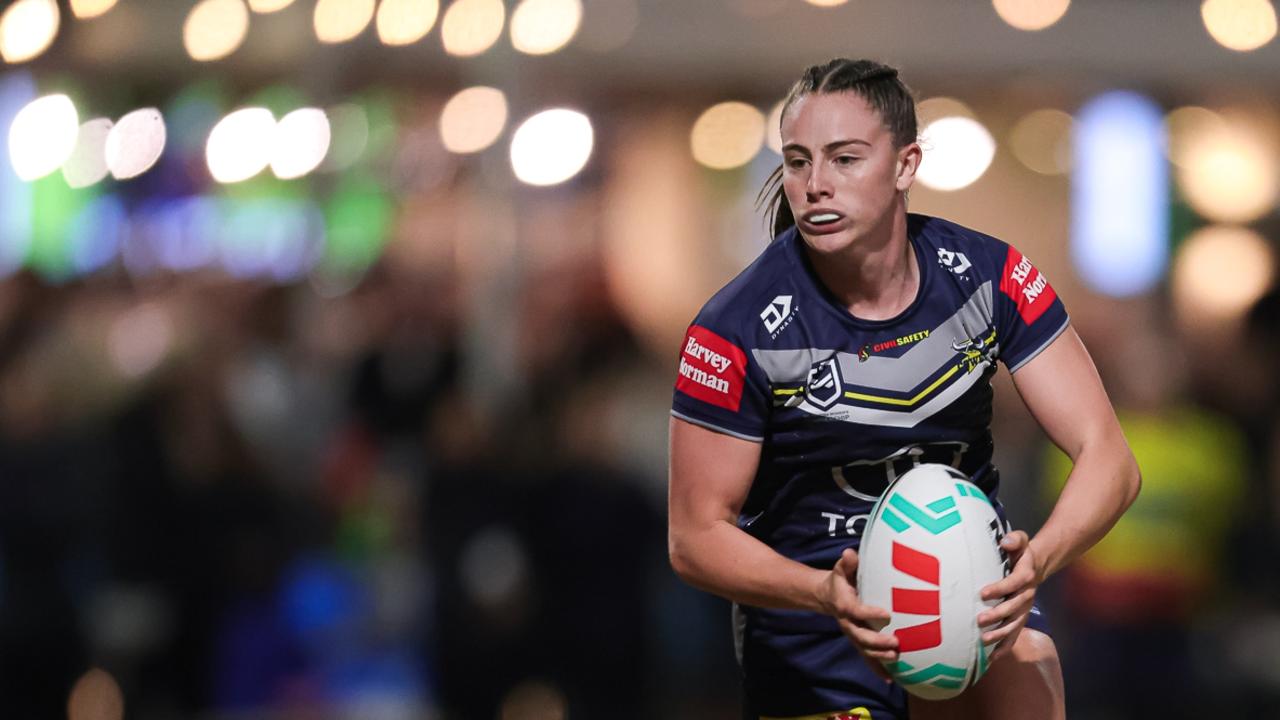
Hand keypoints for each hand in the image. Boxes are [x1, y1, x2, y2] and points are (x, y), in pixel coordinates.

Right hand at [819, 548, 897, 678]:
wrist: (827, 597)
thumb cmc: (839, 581)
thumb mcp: (840, 569)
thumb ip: (846, 563)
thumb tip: (849, 553)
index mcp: (844, 606)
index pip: (857, 611)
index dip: (870, 613)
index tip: (887, 614)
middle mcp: (848, 624)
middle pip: (861, 637)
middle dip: (878, 642)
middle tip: (896, 643)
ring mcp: (853, 635)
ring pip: (865, 650)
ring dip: (880, 657)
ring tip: (896, 659)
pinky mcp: (859, 642)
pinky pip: (867, 658)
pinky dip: (878, 669)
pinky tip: (891, 679)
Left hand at [977, 530, 1042, 661]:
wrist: (1036, 566)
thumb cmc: (1020, 553)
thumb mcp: (1020, 541)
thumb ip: (1014, 539)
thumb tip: (1005, 541)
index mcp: (1026, 576)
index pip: (1013, 583)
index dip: (999, 588)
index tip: (982, 593)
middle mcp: (1027, 595)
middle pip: (1014, 608)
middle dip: (997, 615)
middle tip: (979, 620)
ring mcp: (1024, 610)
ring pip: (1014, 626)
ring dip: (1000, 634)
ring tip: (983, 640)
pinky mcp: (1019, 619)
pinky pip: (1014, 636)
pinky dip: (1004, 648)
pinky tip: (991, 658)